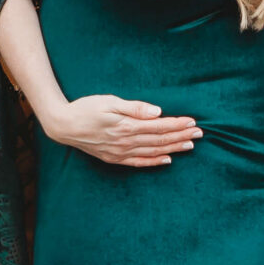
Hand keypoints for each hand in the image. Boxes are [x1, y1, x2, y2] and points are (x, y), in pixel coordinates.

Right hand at [45, 95, 200, 167]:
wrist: (63, 125)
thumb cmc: (86, 108)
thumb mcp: (109, 101)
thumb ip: (134, 108)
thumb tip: (157, 112)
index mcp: (126, 126)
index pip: (159, 126)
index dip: (177, 124)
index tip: (192, 121)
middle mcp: (126, 142)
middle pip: (160, 140)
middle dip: (181, 136)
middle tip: (199, 133)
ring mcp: (120, 153)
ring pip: (153, 152)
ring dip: (173, 148)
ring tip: (190, 145)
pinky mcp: (114, 159)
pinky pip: (139, 163)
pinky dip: (155, 162)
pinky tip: (168, 160)